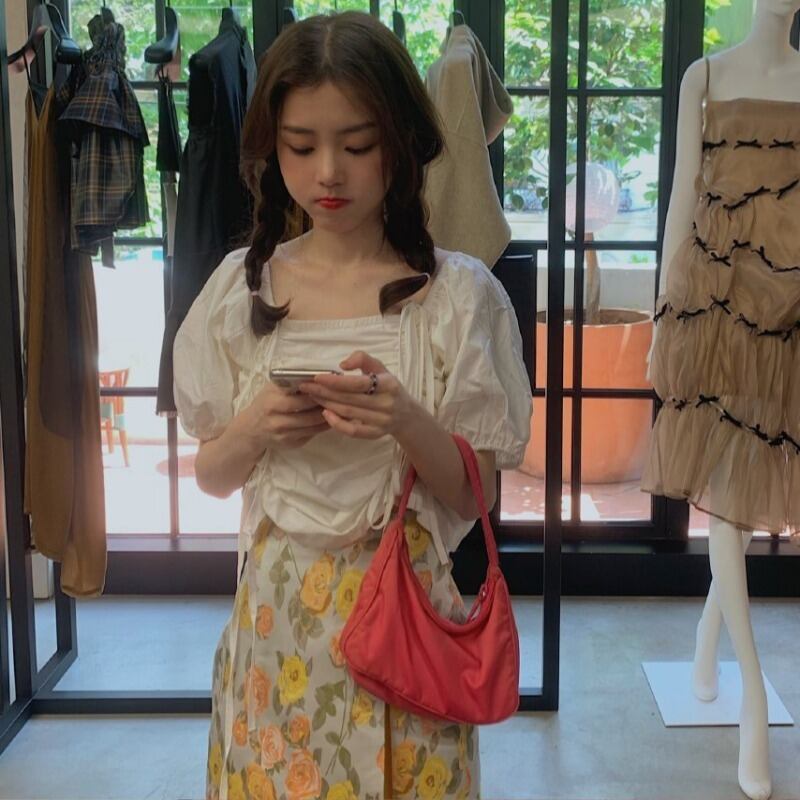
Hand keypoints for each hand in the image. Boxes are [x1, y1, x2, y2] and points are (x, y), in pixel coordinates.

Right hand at [229, 381, 329, 451]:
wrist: (251, 429)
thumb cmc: (265, 402)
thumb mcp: (272, 388)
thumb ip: (291, 382)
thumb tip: (317, 375)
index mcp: (273, 402)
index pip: (303, 398)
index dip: (319, 393)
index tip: (332, 388)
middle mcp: (277, 420)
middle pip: (310, 414)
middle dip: (326, 407)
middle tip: (340, 400)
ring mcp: (283, 434)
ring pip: (313, 426)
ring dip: (327, 418)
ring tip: (338, 409)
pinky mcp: (289, 444)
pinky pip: (311, 435)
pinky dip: (321, 427)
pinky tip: (329, 420)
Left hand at [299, 350, 415, 439]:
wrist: (406, 415)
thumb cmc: (388, 387)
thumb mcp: (381, 368)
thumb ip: (362, 359)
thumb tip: (343, 365)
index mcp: (389, 385)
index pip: (358, 383)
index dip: (336, 381)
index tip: (317, 377)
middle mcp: (387, 404)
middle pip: (350, 399)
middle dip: (325, 392)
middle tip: (306, 386)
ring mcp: (382, 421)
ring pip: (348, 413)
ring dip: (327, 404)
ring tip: (312, 396)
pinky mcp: (376, 434)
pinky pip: (353, 431)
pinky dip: (337, 423)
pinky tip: (325, 413)